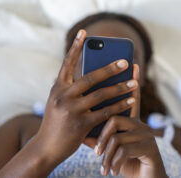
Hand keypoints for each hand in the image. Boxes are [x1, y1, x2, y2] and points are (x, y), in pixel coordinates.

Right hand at [34, 29, 138, 163]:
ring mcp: (72, 110)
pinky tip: (131, 100)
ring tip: (135, 82)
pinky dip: (120, 105)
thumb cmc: (55, 123)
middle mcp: (63, 96)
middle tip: (126, 61)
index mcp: (57, 88)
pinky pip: (105, 112)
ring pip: (101, 94)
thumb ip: (71, 89)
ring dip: (120, 88)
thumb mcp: (58, 102)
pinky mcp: (81, 124)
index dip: (75, 47)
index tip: (84, 32)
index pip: (67, 63)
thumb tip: (93, 76)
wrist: (45, 148)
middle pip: (91, 77)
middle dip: (110, 68)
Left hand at [94, 65, 167, 177]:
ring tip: (103, 165)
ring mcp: (146, 135)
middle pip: (116, 117)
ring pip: (118, 136)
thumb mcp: (113, 148)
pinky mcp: (149, 148)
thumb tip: (83, 129)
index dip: (131, 83)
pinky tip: (111, 171)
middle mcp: (141, 125)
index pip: (129, 98)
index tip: (132, 66)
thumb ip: (101, 137)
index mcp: (131, 122)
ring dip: (108, 153)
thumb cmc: (128, 161)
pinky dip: (114, 162)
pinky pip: (124, 149)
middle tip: (95, 150)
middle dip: (103, 136)